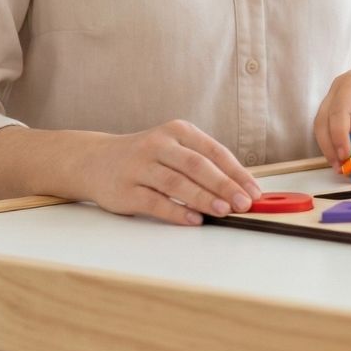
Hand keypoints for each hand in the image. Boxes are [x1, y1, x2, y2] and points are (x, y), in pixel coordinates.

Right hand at [73, 120, 262, 226]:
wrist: (95, 160)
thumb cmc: (146, 156)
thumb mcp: (174, 148)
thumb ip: (202, 164)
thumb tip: (239, 188)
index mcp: (178, 131)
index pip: (214, 151)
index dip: (236, 172)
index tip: (254, 190)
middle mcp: (159, 144)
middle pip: (198, 165)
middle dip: (225, 185)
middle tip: (244, 203)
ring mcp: (140, 166)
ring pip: (177, 182)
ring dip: (204, 198)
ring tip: (224, 211)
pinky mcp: (125, 189)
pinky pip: (155, 201)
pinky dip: (177, 211)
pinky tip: (194, 219)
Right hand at [313, 52, 350, 167]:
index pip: (339, 110)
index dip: (339, 135)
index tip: (347, 156)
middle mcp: (340, 89)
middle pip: (324, 119)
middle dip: (330, 145)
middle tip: (343, 168)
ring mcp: (339, 99)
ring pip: (324, 127)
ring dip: (332, 148)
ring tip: (345, 168)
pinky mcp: (344, 111)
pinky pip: (334, 130)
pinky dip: (339, 146)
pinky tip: (350, 160)